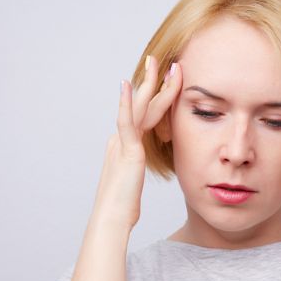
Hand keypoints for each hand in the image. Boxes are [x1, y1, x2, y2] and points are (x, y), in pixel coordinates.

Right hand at [89, 57, 182, 229]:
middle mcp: (122, 140)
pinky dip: (126, 103)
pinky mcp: (126, 152)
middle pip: (143, 105)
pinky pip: (126, 123)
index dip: (159, 97)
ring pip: (139, 108)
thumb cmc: (122, 209)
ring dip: (148, 83)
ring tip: (156, 63)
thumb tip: (137, 175)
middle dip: (154, 82)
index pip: (148, 116)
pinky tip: (128, 85)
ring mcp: (123, 143)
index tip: (169, 81)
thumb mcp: (133, 186)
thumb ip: (134, 174)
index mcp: (126, 146)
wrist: (111, 220)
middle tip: (163, 60)